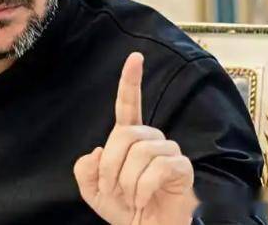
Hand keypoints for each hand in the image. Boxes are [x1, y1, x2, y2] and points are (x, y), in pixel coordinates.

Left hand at [73, 52, 197, 224]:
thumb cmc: (125, 210)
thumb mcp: (92, 189)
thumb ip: (85, 168)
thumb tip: (98, 149)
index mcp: (129, 139)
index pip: (129, 105)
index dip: (130, 81)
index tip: (135, 57)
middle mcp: (150, 140)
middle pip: (124, 134)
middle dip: (110, 165)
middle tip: (111, 189)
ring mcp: (168, 152)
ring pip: (140, 151)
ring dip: (126, 180)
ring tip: (130, 196)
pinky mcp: (182, 168)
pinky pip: (158, 167)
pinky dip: (143, 188)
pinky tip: (143, 199)